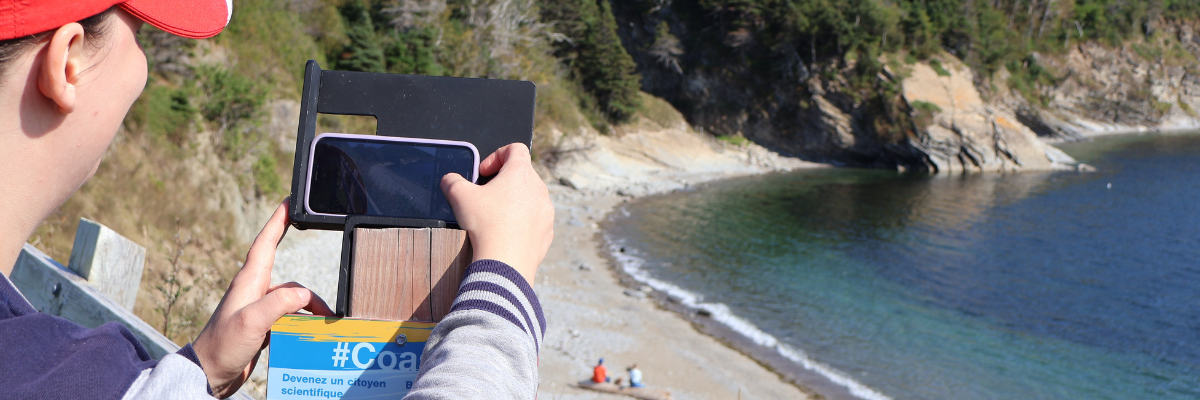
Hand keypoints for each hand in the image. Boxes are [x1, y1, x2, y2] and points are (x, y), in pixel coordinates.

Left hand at [192, 199, 333, 397]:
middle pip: (291, 283)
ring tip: (317, 333)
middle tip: (327, 310)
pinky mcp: (262, 326)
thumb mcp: (252, 321)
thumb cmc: (223, 345)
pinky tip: (306, 336)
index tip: (289, 202)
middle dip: (310, 295)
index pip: (266, 243)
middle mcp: (254, 291)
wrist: (210, 373)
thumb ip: (279, 303)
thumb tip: (304, 294)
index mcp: (249, 282)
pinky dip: (300, 324)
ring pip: (293, 303)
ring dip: (307, 314)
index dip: (278, 220)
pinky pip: (288, 318)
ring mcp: (258, 310)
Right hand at [441, 143, 553, 284]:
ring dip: (514, 202)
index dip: (496, 155)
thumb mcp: (459, 196)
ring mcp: (546, 210)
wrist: (505, 261)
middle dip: (503, 181)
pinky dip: (522, 222)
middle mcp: (539, 188)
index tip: (484, 173)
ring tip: (496, 216)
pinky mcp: (547, 231)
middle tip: (486, 195)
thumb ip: (452, 181)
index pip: (515, 148)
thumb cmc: (486, 224)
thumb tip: (449, 180)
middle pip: (522, 174)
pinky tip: (507, 233)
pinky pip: (535, 219)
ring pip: (530, 197)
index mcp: (520, 173)